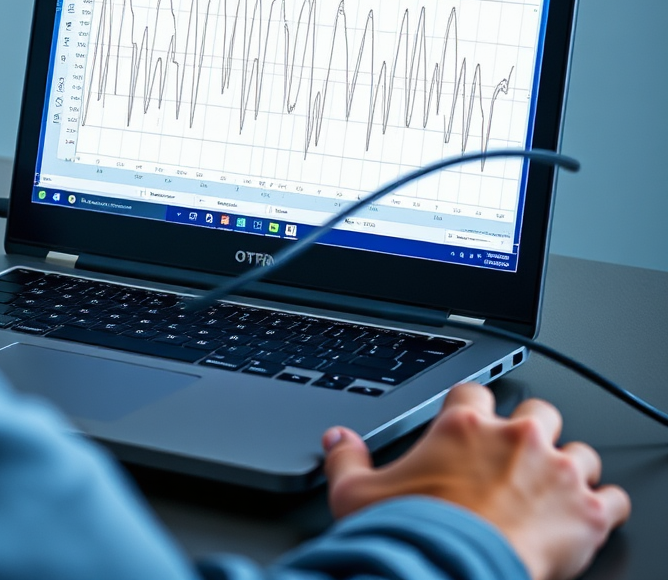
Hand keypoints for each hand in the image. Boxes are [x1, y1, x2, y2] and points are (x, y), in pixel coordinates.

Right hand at [322, 383, 629, 579]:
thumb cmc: (412, 534)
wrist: (456, 574)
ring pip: (581, 451)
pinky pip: (614, 497)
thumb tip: (335, 438)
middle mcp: (514, 438)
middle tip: (519, 452)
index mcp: (462, 425)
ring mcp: (556, 472)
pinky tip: (593, 514)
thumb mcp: (356, 494)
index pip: (475, 389)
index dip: (474, 404)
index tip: (472, 419)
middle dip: (532, 428)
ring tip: (559, 486)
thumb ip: (345, 459)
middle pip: (538, 411)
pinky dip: (605, 505)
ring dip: (572, 466)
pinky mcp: (588, 512)